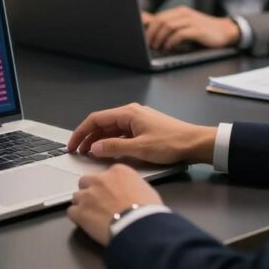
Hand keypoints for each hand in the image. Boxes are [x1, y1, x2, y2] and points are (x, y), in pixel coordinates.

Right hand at [67, 102, 216, 164]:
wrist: (196, 143)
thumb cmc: (171, 143)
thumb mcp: (140, 148)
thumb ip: (114, 147)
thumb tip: (93, 148)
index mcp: (128, 113)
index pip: (96, 119)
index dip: (81, 132)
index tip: (72, 145)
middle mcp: (131, 113)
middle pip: (102, 123)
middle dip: (88, 137)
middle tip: (78, 152)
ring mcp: (138, 121)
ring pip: (112, 129)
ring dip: (99, 141)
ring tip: (90, 154)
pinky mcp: (144, 129)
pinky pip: (122, 134)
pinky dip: (112, 142)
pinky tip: (109, 152)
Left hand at [68, 164, 163, 245]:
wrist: (139, 226)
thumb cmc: (147, 210)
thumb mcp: (146, 190)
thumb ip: (132, 186)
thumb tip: (131, 192)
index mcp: (118, 172)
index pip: (105, 174)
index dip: (106, 185)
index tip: (110, 193)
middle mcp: (100, 180)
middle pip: (86, 181)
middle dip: (90, 191)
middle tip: (98, 203)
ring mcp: (88, 195)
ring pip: (77, 196)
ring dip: (82, 204)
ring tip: (92, 216)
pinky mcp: (80, 212)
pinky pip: (72, 212)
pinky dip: (77, 218)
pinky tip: (85, 224)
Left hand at [141, 6, 239, 49]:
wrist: (225, 31)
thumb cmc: (201, 30)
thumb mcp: (182, 25)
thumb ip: (165, 23)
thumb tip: (144, 20)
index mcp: (179, 11)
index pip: (158, 17)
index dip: (148, 29)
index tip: (142, 39)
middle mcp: (184, 13)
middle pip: (161, 21)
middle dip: (151, 34)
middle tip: (148, 45)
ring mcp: (191, 21)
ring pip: (168, 26)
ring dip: (160, 38)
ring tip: (157, 47)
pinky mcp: (198, 30)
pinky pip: (180, 34)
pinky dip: (171, 41)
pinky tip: (168, 47)